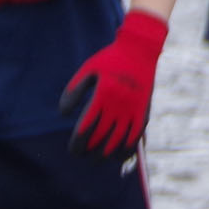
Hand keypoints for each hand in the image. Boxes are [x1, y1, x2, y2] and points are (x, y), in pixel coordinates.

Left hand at [59, 10, 166, 159]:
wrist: (140, 50)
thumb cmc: (110, 59)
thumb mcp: (88, 69)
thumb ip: (73, 91)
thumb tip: (64, 115)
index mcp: (103, 94)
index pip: (86, 128)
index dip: (78, 143)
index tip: (73, 150)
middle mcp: (118, 105)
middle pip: (100, 138)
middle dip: (89, 151)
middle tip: (82, 155)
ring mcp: (133, 110)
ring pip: (117, 143)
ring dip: (105, 155)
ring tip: (96, 159)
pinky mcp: (144, 113)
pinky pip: (135, 139)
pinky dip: (125, 152)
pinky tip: (116, 158)